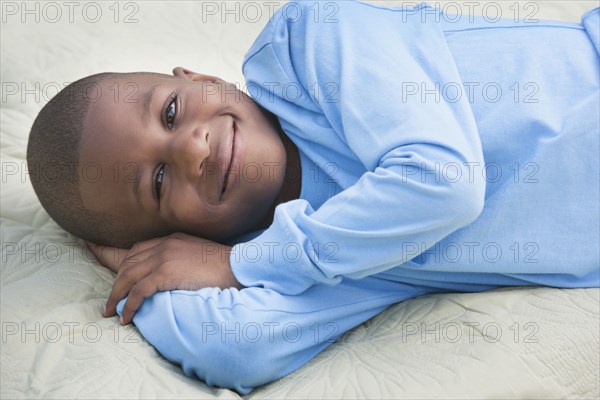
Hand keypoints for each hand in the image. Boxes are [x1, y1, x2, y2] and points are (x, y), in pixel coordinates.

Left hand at [87, 233, 244, 324]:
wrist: (238, 267)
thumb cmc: (223, 267)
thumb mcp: (198, 255)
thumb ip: (180, 258)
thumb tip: (171, 275)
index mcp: (170, 239)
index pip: (136, 248)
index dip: (114, 253)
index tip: (94, 251)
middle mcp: (163, 244)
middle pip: (127, 262)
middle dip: (114, 282)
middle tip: (108, 301)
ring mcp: (163, 257)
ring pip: (127, 277)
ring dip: (115, 296)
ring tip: (110, 311)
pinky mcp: (165, 273)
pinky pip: (137, 291)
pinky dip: (128, 305)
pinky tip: (126, 317)